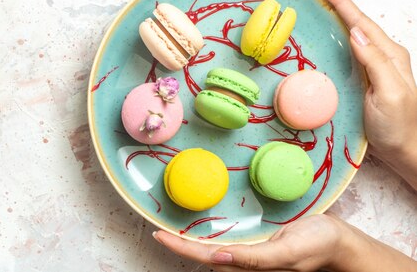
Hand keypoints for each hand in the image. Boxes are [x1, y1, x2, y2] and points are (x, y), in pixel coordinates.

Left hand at [153, 214, 344, 270]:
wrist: (340, 244)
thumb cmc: (318, 244)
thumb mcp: (289, 250)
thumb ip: (256, 258)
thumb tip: (218, 258)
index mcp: (251, 266)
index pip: (208, 259)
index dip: (182, 248)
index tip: (159, 235)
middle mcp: (246, 265)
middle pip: (205, 259)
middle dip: (180, 247)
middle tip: (156, 229)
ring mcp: (250, 258)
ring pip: (213, 255)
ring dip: (191, 244)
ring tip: (168, 231)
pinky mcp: (256, 250)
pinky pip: (227, 248)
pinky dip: (208, 241)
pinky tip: (199, 233)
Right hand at [316, 0, 416, 188]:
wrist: (407, 151)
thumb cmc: (399, 126)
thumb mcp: (389, 93)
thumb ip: (375, 61)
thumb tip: (355, 32)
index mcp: (389, 55)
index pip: (360, 21)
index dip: (341, 2)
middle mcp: (383, 56)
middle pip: (358, 22)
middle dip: (338, 4)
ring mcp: (375, 67)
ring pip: (355, 34)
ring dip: (338, 19)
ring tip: (320, 7)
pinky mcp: (367, 79)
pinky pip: (351, 50)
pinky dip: (339, 38)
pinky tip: (330, 39)